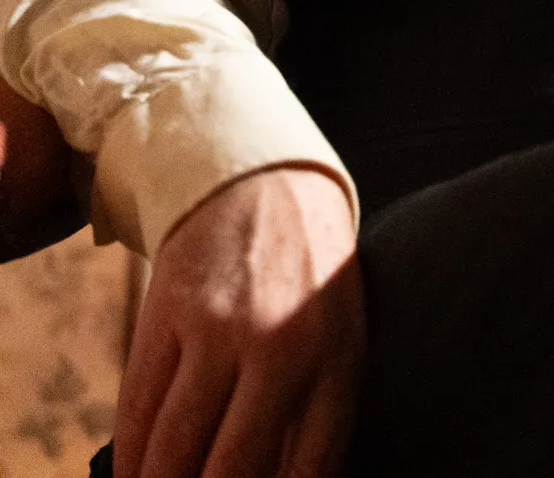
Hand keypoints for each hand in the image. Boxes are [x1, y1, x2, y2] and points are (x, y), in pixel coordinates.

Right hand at [117, 167, 363, 477]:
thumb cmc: (312, 282)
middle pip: (233, 467)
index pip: (315, 464)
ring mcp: (219, 330)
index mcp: (338, 358)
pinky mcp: (166, 315)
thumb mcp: (341, 337)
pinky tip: (134, 477)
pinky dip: (131, 455)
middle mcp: (281, 347)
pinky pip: (138, 406)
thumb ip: (319, 414)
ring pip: (174, 445)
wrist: (266, 186)